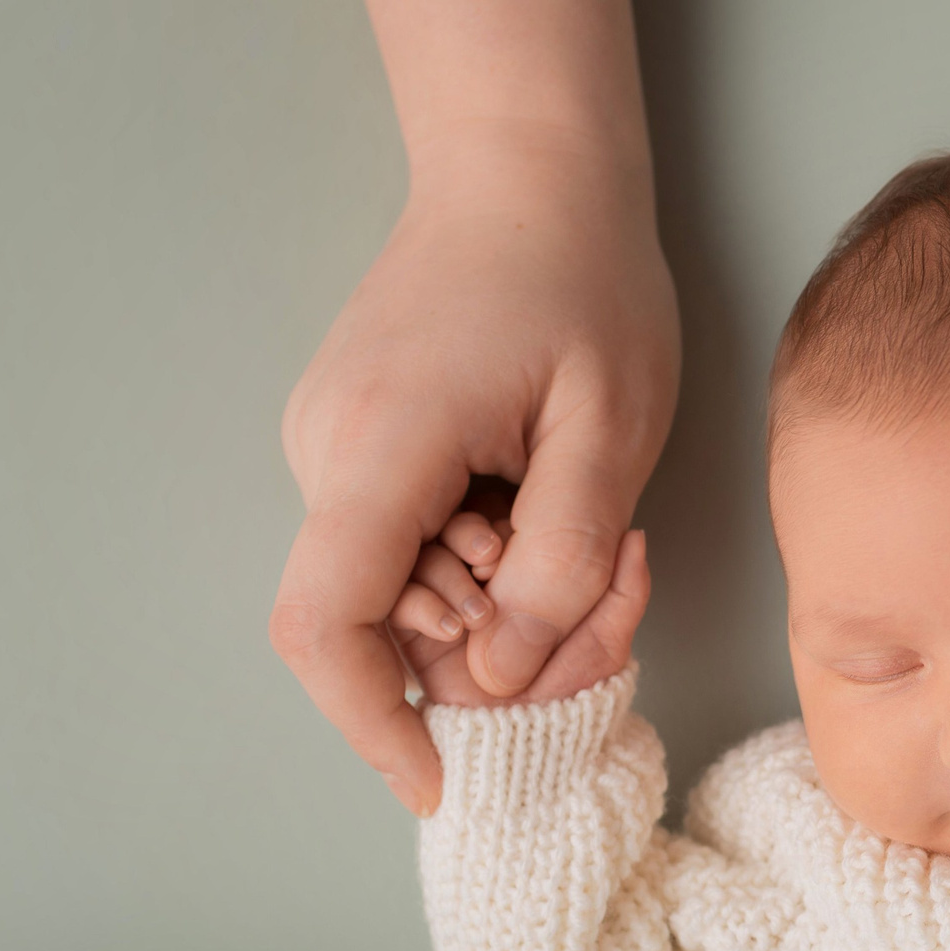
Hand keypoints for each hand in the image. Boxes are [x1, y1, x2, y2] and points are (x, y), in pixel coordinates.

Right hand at [269, 128, 678, 814]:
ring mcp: (331, 447)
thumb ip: (560, 560)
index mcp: (379, 447)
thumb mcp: (609, 428)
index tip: (443, 782)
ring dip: (508, 596)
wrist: (526, 168)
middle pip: (387, 626)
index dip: (374, 726)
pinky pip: (411, 543)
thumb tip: (502, 677)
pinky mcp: (355, 444)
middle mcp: (326, 452)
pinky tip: (546, 499)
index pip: (327, 627)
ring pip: (406, 591)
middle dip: (504, 648)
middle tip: (622, 584)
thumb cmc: (582, 280)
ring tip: (599, 522)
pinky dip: (488, 555)